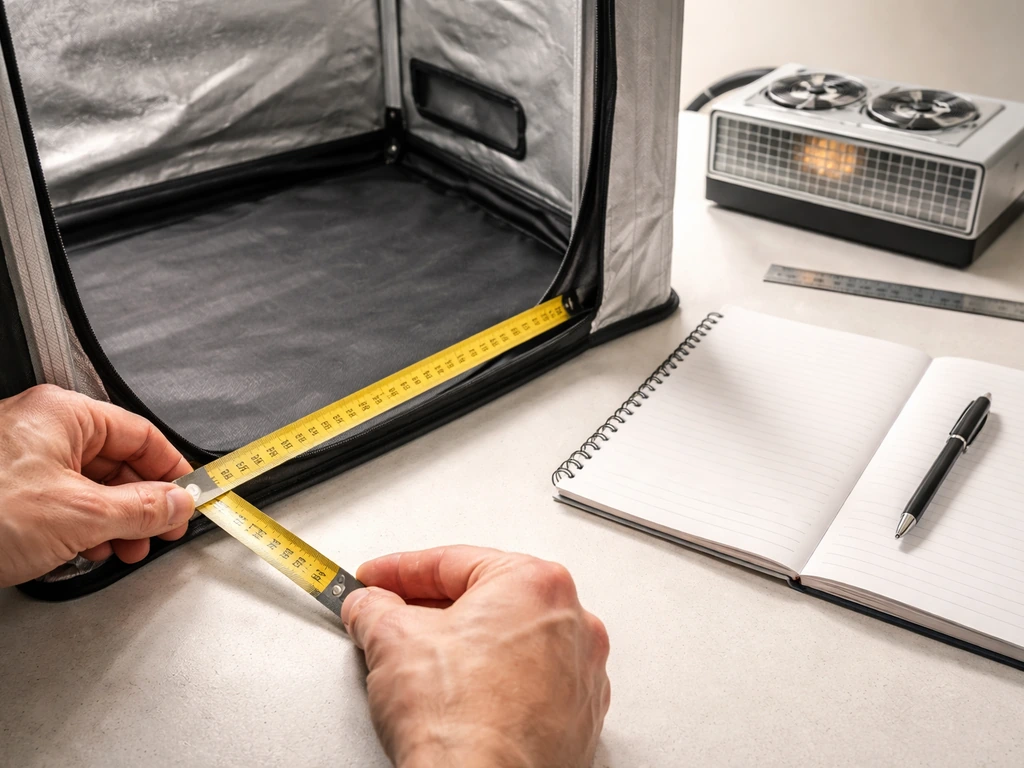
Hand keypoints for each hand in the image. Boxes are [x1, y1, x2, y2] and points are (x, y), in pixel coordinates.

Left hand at [0, 385, 194, 586]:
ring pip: (89, 486)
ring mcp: (20, 460)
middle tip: (159, 532)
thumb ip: (141, 508)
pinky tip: (88, 550)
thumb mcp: (79, 514)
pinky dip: (82, 527)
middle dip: (142, 504)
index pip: (140, 435)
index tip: (189, 498)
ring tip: (125, 549)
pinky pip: (61, 501)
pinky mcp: (6, 491)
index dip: (172, 470)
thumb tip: (177, 503)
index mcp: (63, 415)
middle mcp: (42, 429)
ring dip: (114, 522)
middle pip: (116, 462)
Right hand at [341, 546, 610, 767]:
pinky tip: (460, 697)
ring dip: (466, 645)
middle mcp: (572, 621)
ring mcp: (580, 671)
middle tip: (391, 616)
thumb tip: (369, 605)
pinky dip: (495, 682)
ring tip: (421, 663)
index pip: (453, 563)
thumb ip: (375, 609)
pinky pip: (529, 682)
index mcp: (537, 584)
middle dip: (433, 607)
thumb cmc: (460, 722)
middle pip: (487, 599)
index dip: (401, 570)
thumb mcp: (392, 641)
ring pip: (510, 640)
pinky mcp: (578, 716)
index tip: (376, 580)